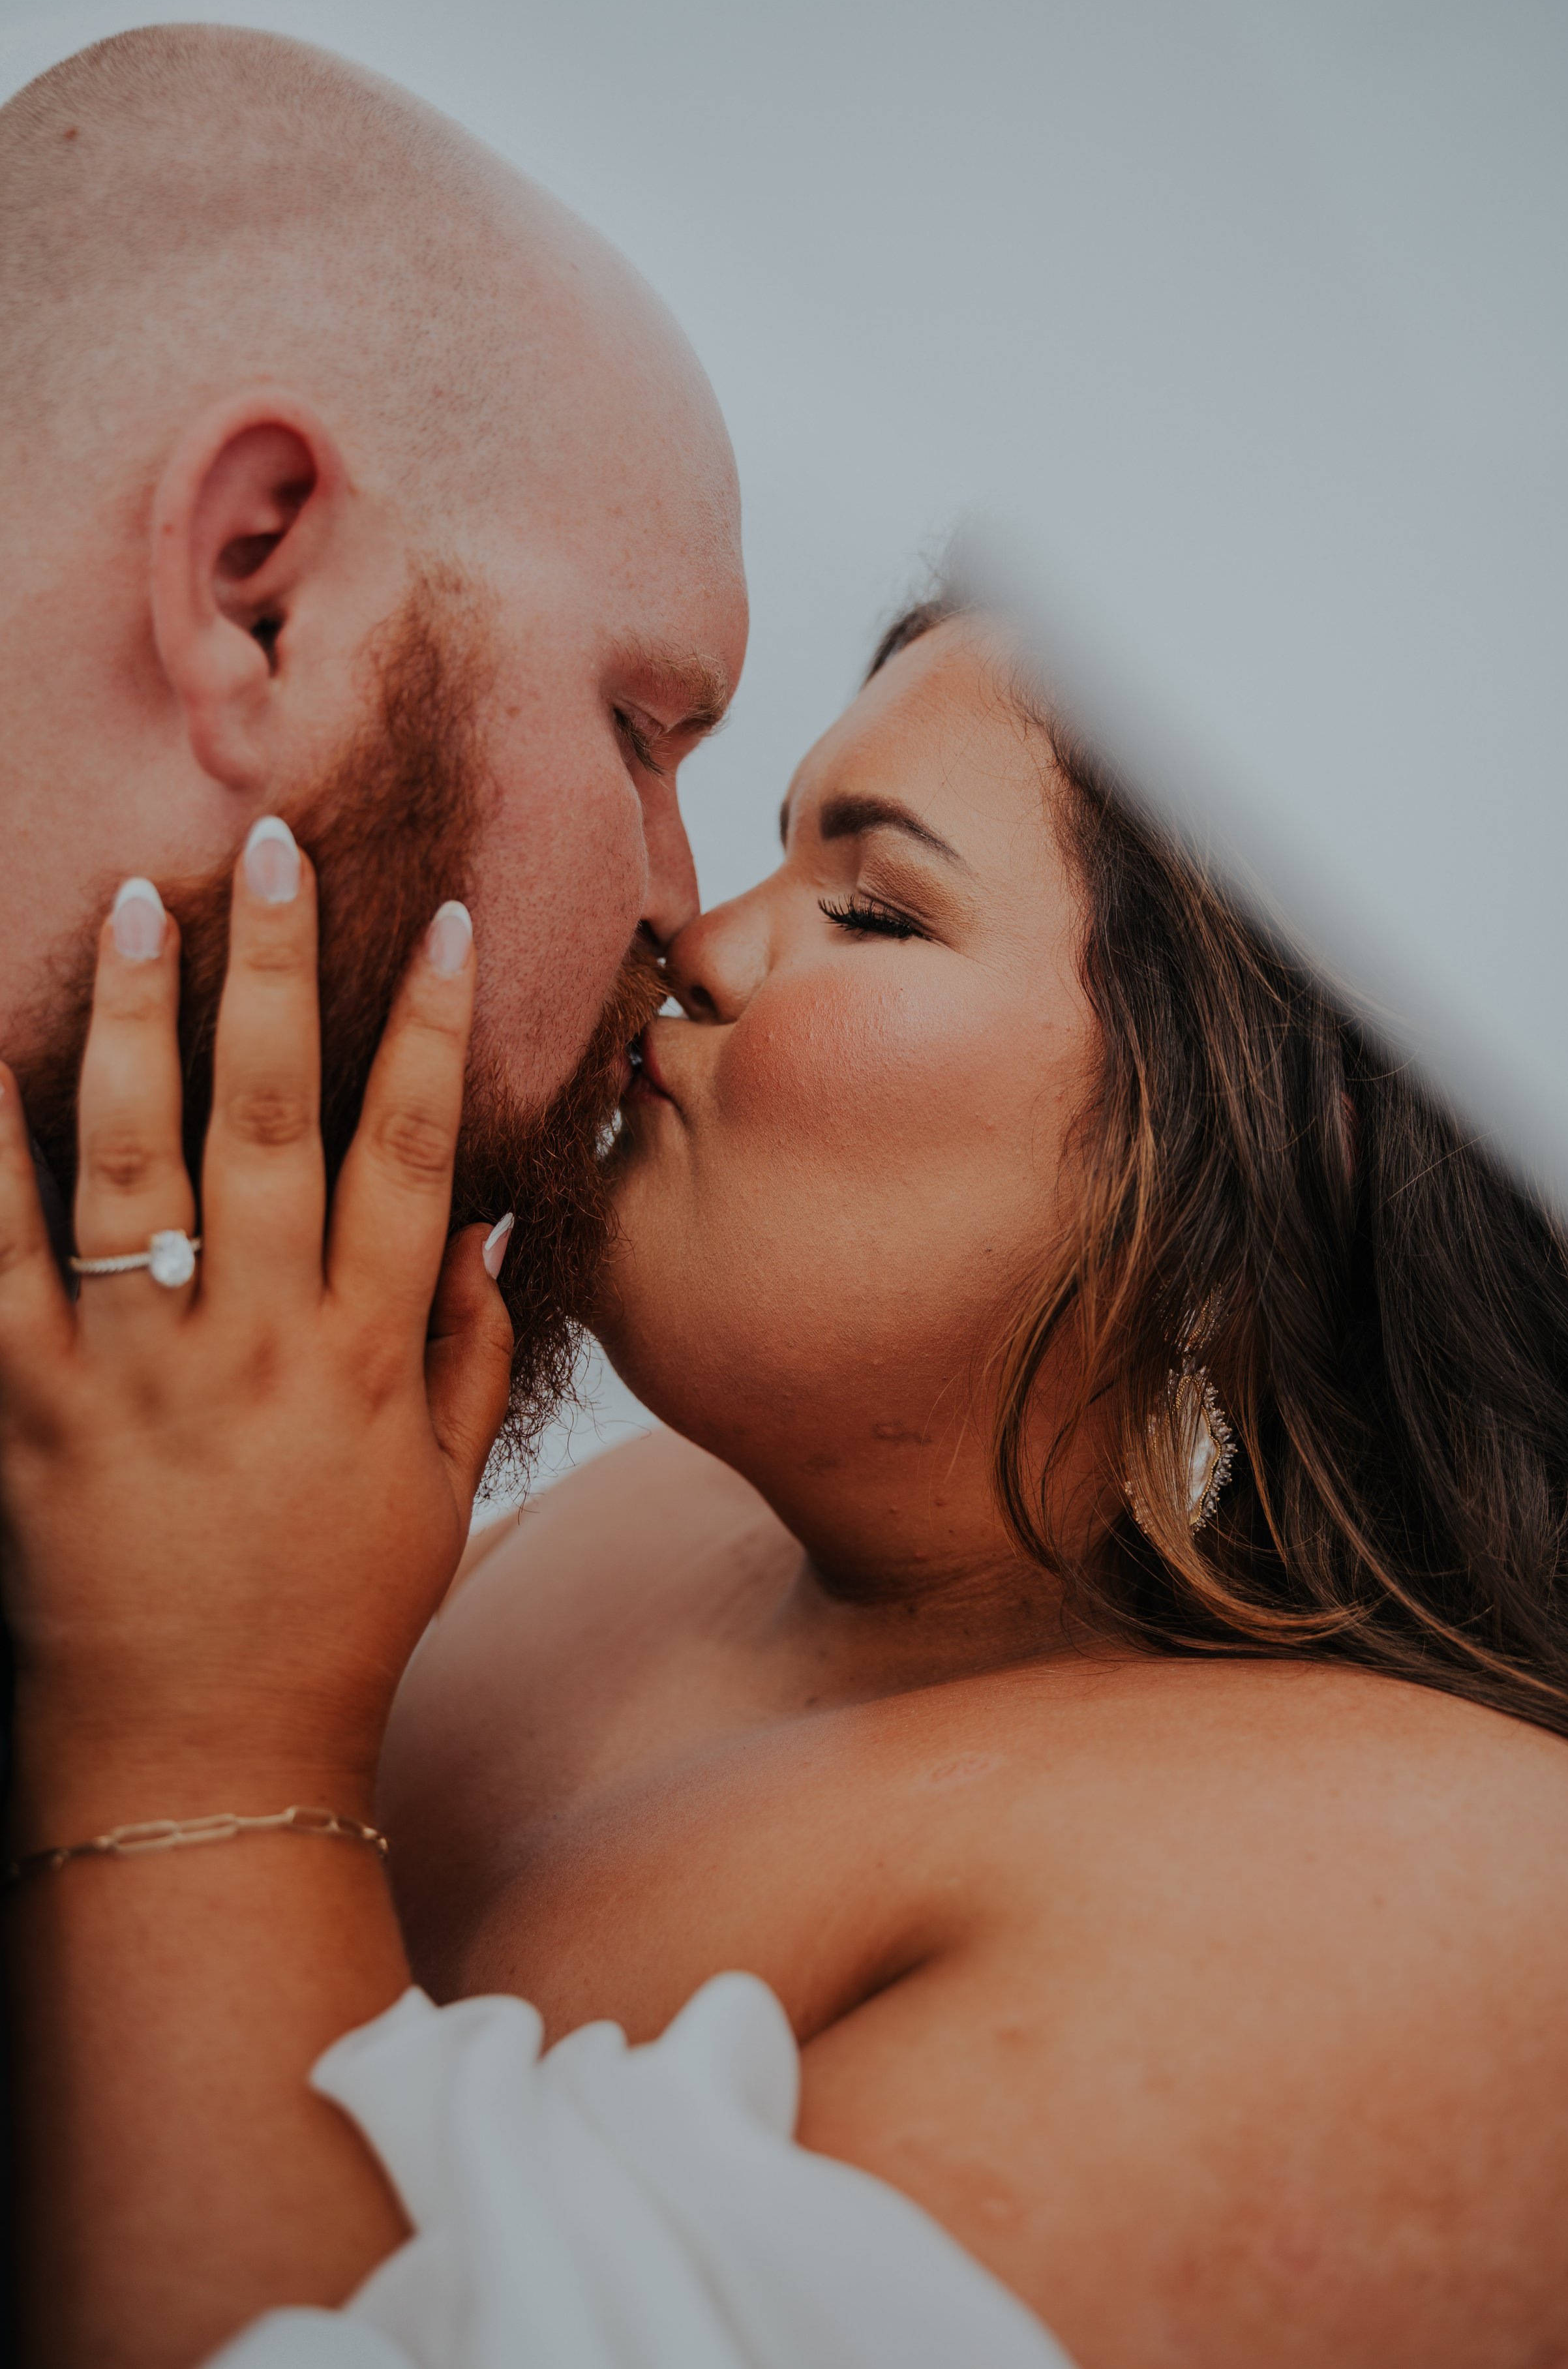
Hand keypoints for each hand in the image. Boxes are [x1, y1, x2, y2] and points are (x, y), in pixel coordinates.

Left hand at [0, 824, 513, 1831]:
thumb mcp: (437, 1489)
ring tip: (132, 902)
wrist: (196, 1762)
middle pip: (272, 1123)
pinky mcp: (26, 1408)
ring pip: (132, 1163)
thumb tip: (478, 1216)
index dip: (429, 1029)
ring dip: (133, 1022)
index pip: (409, 1155)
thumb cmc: (333, 1620)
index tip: (440, 920)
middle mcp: (254, 1344)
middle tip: (265, 849)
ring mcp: (132, 1373)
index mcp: (363, 1359)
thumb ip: (461, 1347)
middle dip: (273, 975)